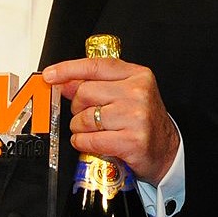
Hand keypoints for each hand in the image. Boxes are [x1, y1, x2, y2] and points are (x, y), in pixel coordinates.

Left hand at [42, 56, 178, 184]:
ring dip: (79, 128)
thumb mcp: (125, 94)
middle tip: (84, 114)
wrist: (167, 150)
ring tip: (90, 131)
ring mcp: (135, 117)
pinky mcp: (131, 141)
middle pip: (85, 93)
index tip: (50, 75)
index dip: (68, 69)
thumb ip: (97, 84)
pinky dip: (83, 143)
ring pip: (85, 118)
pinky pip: (91, 139)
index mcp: (137, 75)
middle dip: (76, 107)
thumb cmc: (142, 121)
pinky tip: (89, 142)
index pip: (95, 66)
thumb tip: (64, 82)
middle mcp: (138, 93)